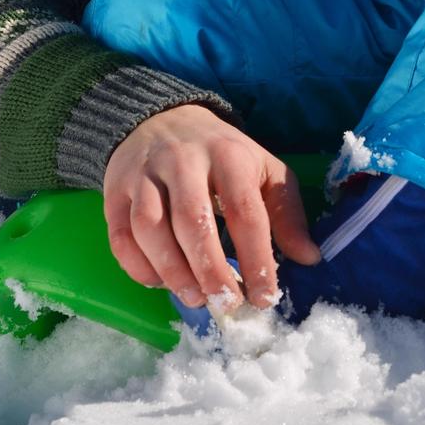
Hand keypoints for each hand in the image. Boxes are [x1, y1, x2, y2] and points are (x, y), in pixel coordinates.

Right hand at [103, 104, 320, 310]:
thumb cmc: (221, 155)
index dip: (256, 258)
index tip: (264, 297)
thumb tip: (309, 258)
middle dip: (210, 271)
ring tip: (195, 298)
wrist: (162, 120)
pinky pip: (120, 235)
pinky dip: (137, 266)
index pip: (245, 211)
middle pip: (192, 222)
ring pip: (150, 228)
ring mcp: (144, 175)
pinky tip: (159, 282)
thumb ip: (286, 214)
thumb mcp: (263, 171)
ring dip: (172, 272)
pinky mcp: (115, 191)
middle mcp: (183, 162)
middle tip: (226, 304)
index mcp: (229, 156)